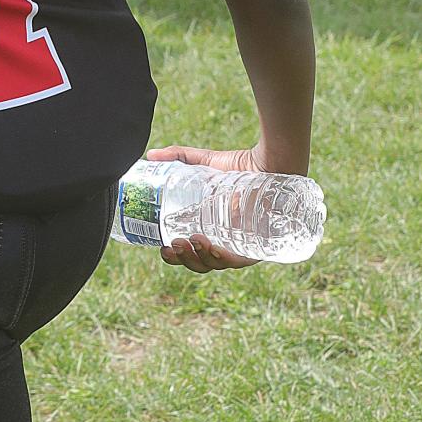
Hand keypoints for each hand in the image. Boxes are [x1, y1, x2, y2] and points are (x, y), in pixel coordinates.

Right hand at [146, 143, 266, 274]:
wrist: (271, 162)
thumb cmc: (243, 165)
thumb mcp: (205, 163)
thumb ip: (178, 157)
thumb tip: (150, 155)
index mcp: (213, 231)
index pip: (192, 252)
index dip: (176, 256)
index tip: (163, 248)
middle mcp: (228, 242)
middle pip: (201, 263)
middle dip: (184, 259)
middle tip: (173, 245)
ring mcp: (243, 246)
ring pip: (217, 265)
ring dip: (199, 258)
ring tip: (188, 242)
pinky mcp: (259, 247)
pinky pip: (239, 261)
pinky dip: (223, 258)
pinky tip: (212, 249)